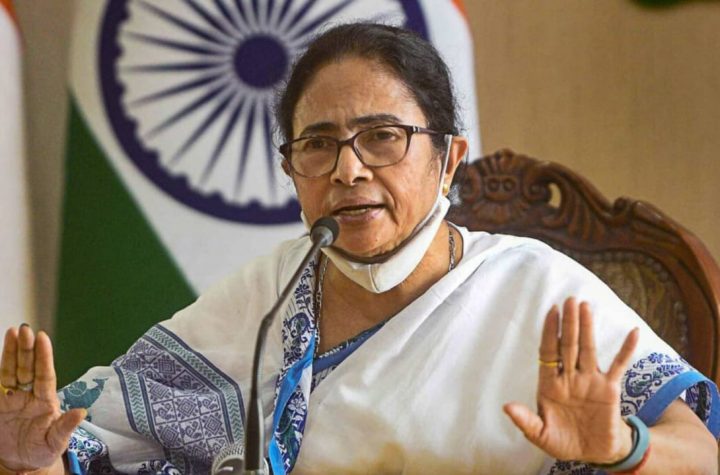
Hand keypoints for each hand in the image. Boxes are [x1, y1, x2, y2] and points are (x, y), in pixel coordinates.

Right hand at [0, 325, 85, 471]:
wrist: (22, 464)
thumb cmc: (43, 451)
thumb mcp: (56, 442)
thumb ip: (65, 427)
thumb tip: (82, 412)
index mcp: (46, 400)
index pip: (45, 374)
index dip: (43, 357)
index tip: (43, 337)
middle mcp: (30, 394)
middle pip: (28, 367)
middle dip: (26, 348)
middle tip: (25, 328)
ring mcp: (13, 397)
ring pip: (12, 370)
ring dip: (11, 352)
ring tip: (13, 331)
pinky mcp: (0, 403)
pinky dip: (0, 366)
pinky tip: (1, 351)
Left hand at [503, 297, 638, 464]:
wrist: (593, 453)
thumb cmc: (564, 441)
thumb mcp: (541, 435)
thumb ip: (525, 421)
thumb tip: (506, 407)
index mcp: (550, 384)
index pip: (548, 353)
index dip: (550, 333)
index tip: (551, 312)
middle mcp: (570, 377)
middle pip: (569, 345)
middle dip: (569, 323)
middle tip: (569, 300)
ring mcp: (590, 381)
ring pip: (589, 349)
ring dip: (588, 328)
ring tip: (586, 306)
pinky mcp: (610, 389)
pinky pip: (619, 365)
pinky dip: (626, 349)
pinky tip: (633, 332)